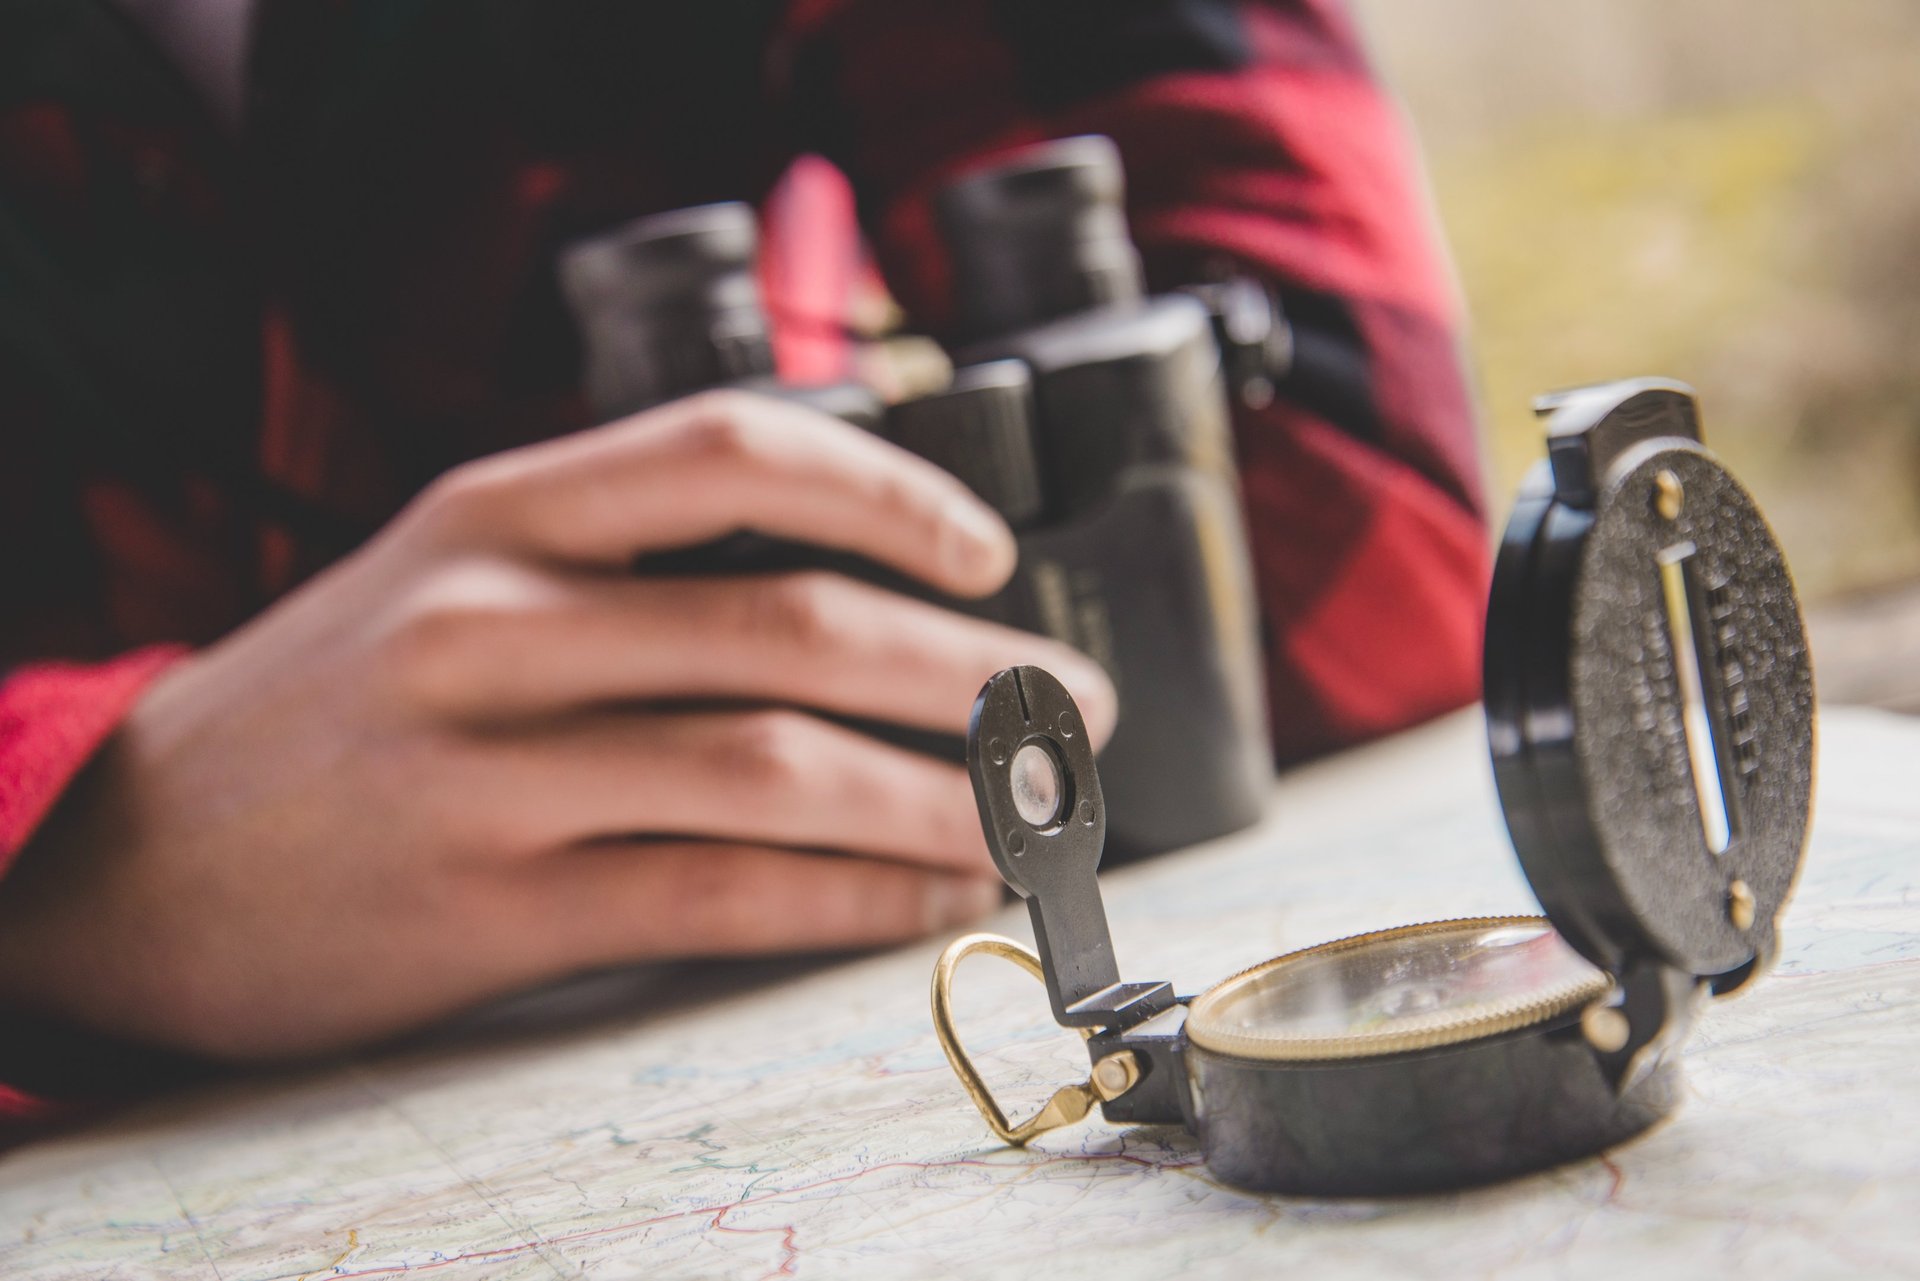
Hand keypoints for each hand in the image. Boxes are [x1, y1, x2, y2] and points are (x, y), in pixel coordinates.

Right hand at [0, 391, 1115, 1060]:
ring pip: (778, 769)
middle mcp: (495, 621)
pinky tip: (920, 896)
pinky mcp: (491, 907)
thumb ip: (615, 563)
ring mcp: (490, 768)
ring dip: (938, 799)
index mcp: (496, 512)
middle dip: (972, 674)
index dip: (888, 490)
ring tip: (1021, 822)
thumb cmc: (330, 705)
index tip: (987, 548)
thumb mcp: (443, 573)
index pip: (734, 447)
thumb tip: (848, 594)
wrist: (132, 858)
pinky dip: (850, 897)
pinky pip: (722, 895)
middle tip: (1071, 712)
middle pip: (795, 628)